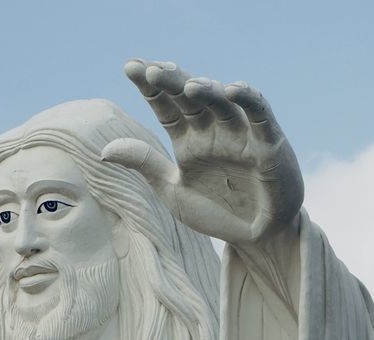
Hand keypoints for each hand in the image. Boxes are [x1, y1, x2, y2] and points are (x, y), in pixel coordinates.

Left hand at [102, 60, 303, 247]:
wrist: (255, 238)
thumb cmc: (216, 213)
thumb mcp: (173, 192)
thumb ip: (145, 166)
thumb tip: (104, 150)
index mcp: (187, 140)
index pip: (165, 105)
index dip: (149, 86)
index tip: (130, 66)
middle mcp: (212, 131)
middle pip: (189, 98)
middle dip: (171, 81)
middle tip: (150, 69)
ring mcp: (240, 134)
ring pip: (222, 103)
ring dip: (207, 91)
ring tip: (188, 85)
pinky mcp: (268, 143)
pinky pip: (260, 115)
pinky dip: (250, 100)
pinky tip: (233, 89)